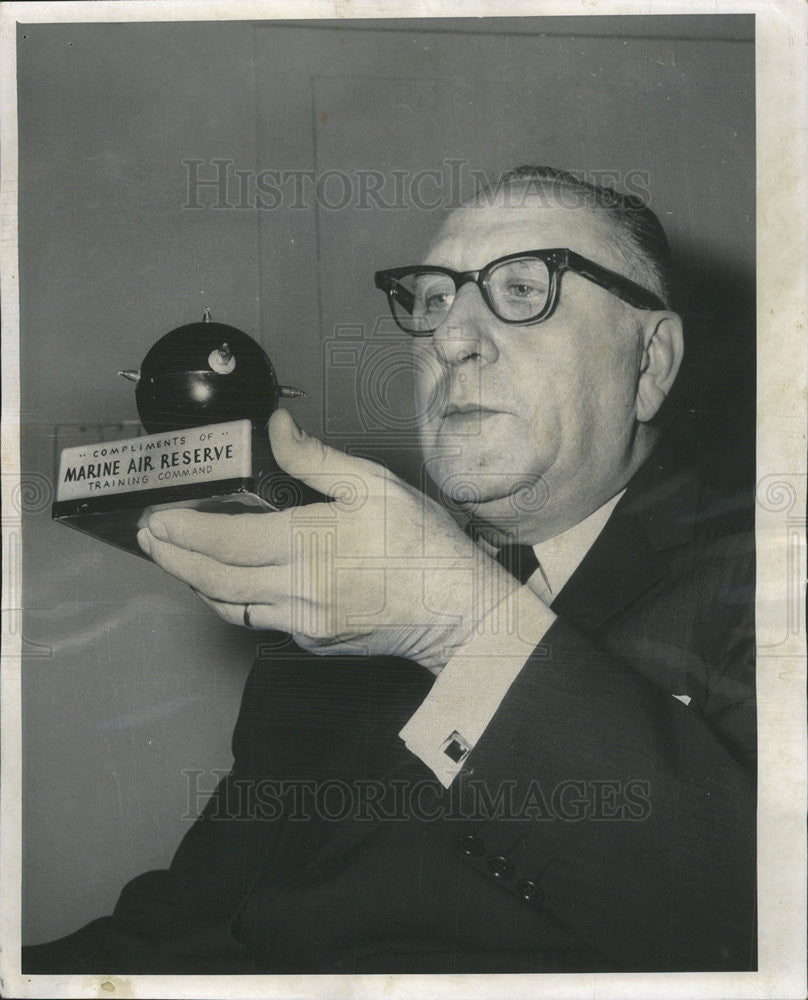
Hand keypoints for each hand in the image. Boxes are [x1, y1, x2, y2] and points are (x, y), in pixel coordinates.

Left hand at [137, 410, 519, 673]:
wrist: (458, 611)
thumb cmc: (424, 544)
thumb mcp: (374, 485)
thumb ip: (315, 459)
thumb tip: (276, 428)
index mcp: (309, 546)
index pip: (226, 541)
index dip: (184, 531)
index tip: (158, 518)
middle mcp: (297, 591)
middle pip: (214, 578)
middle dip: (174, 558)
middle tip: (151, 537)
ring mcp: (303, 622)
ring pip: (230, 605)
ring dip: (195, 582)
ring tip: (175, 559)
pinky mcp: (314, 640)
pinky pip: (260, 620)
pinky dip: (233, 599)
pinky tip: (228, 582)